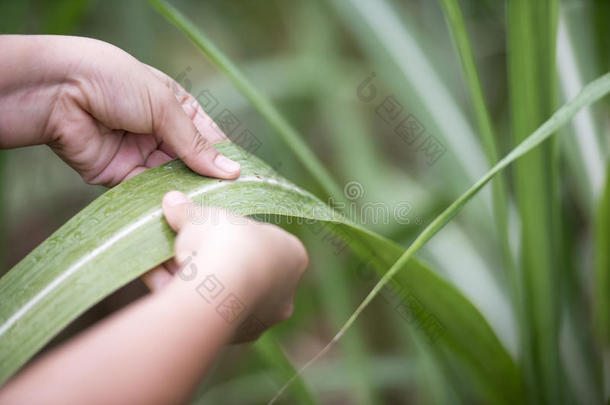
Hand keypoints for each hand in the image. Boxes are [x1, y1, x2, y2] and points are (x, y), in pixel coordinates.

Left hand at [0, 35, 239, 185]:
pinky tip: (179, 210)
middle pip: (192, 163)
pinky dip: (161, 200)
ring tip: (208, 209)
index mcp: (176, 108)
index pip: (209, 138)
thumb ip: (196, 143)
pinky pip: (146, 192)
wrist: (58, 91)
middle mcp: (161, 133)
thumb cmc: (115, 82)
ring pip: (172, 180)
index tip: (245, 180)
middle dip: (208, 180)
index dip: (226, 158)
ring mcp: (141, 155)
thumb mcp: (164, 106)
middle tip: (230, 202)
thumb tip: (232, 170)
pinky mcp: (120, 175)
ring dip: (186, 192)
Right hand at [143, 191, 308, 341]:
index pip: (261, 242)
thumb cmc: (224, 241)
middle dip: (215, 264)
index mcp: (293, 255)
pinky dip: (196, 306)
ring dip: (201, 286)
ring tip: (167, 274)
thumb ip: (188, 210)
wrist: (218, 287)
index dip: (231, 235)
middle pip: (245, 272)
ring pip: (230, 298)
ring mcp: (266, 317)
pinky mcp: (242, 336)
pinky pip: (216, 317)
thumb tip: (171, 199)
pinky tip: (172, 296)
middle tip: (184, 254)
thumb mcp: (202, 216)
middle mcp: (287, 290)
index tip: (208, 233)